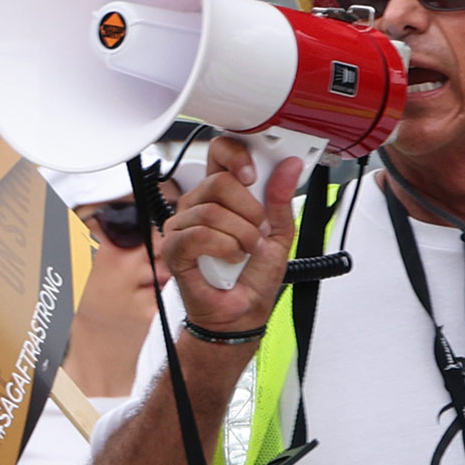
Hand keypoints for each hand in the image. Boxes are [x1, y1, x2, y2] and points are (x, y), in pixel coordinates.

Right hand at [160, 157, 289, 338]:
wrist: (243, 312)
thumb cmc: (255, 275)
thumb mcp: (279, 234)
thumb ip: (281, 200)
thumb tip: (289, 166)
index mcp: (222, 195)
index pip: (219, 153)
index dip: (236, 155)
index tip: (254, 174)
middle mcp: (198, 204)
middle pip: (220, 182)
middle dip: (250, 210)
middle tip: (258, 232)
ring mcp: (182, 225)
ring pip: (212, 211)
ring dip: (241, 235)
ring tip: (247, 251)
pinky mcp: (175, 248)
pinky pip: (198, 234)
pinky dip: (225, 248)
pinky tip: (231, 258)